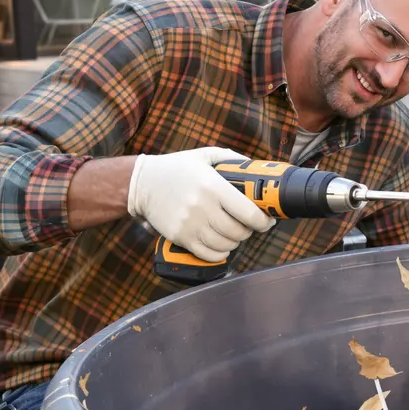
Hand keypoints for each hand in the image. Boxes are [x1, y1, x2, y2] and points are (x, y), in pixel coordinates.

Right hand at [126, 147, 275, 262]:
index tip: (267, 220)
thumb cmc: (176, 168)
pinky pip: (209, 254)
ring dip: (235, 242)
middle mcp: (202, 208)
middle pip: (238, 232)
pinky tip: (222, 244)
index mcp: (213, 186)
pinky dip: (220, 253)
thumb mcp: (204, 155)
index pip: (247, 212)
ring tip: (235, 233)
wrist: (141, 183)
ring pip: (225, 245)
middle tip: (249, 225)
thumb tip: (255, 167)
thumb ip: (231, 159)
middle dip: (249, 231)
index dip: (263, 221)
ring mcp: (190, 225)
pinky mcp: (180, 237)